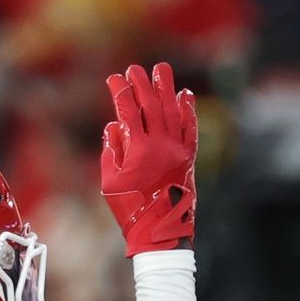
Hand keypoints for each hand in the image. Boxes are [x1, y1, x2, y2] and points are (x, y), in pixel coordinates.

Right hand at [101, 61, 196, 256]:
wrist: (160, 231)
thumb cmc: (130, 209)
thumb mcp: (109, 181)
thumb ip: (111, 150)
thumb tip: (115, 126)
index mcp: (138, 149)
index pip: (128, 111)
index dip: (120, 92)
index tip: (114, 78)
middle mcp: (160, 145)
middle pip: (151, 105)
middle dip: (142, 84)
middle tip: (136, 69)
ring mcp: (177, 150)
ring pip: (173, 111)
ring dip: (166, 89)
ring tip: (162, 70)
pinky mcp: (188, 158)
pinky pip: (190, 128)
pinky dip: (188, 110)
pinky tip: (185, 95)